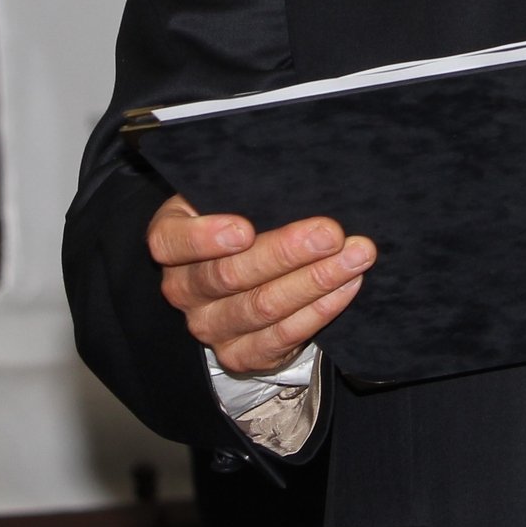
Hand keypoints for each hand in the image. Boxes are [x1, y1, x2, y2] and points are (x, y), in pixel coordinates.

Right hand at [148, 194, 374, 377]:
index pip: (170, 242)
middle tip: (330, 233)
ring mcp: (210, 326)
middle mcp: (183, 289)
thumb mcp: (227, 196)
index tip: (245, 228)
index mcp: (170, 241)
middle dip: (285, 253)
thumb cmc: (238, 218)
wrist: (239, 282)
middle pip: (229, 275)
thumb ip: (245, 188)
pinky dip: (320, 310)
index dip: (204, 237)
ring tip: (355, 256)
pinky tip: (347, 286)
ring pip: (262, 307)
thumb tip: (296, 172)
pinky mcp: (240, 354)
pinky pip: (281, 337)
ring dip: (315, 280)